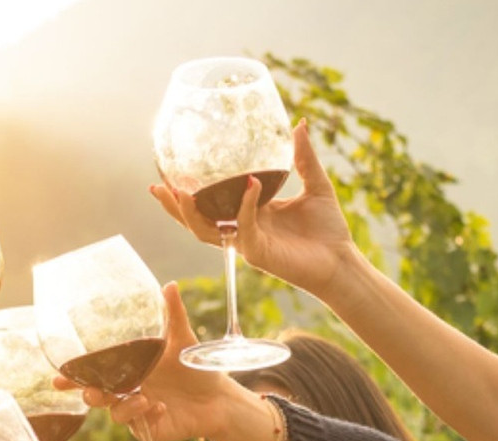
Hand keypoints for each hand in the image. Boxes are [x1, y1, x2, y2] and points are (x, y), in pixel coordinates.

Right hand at [65, 284, 261, 440]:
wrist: (219, 398)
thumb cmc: (196, 368)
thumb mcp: (183, 340)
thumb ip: (173, 315)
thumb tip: (169, 285)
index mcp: (128, 370)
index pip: (95, 374)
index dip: (75, 377)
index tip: (59, 377)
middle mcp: (128, 391)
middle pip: (97, 396)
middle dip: (90, 395)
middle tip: (94, 393)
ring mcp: (136, 412)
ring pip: (115, 413)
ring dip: (124, 406)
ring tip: (144, 399)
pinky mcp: (149, 429)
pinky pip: (137, 427)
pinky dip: (146, 416)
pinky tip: (160, 408)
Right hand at [149, 120, 361, 299]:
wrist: (341, 261)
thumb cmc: (328, 230)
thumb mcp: (316, 185)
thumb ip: (304, 157)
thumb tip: (300, 123)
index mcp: (251, 213)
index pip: (213, 202)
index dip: (191, 191)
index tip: (172, 172)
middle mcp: (243, 228)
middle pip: (197, 220)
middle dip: (174, 206)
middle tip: (156, 186)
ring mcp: (247, 242)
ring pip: (207, 231)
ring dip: (190, 214)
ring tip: (179, 192)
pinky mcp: (258, 253)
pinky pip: (244, 226)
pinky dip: (245, 205)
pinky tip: (250, 183)